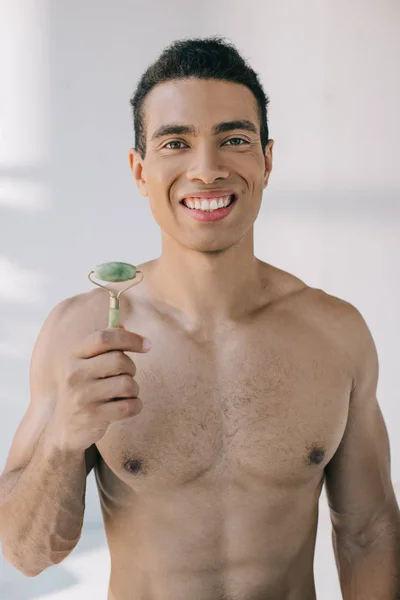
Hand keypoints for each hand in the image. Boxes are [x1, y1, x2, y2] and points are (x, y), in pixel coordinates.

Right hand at [48, 325, 150, 451]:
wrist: (64, 429)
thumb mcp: (87, 365)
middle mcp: (75, 373)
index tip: (147, 344)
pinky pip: (130, 406)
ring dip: (134, 390)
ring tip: (124, 395)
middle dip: (132, 368)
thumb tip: (123, 324)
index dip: (130, 338)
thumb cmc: (85, 390)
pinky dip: (135, 406)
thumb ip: (104, 345)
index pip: (104, 337)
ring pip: (128, 384)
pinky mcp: (93, 416)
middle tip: (128, 376)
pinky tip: (126, 408)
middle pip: (120, 360)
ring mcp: (82, 396)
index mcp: (74, 356)